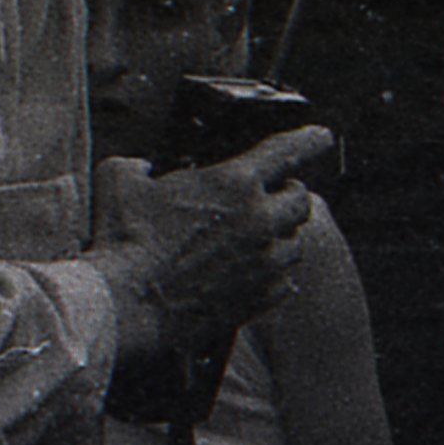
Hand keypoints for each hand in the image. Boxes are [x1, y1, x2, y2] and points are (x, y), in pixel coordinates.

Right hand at [97, 126, 326, 407]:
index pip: (289, 149)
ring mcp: (262, 263)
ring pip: (296, 243)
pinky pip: (285, 282)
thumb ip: (141, 165)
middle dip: (288, 195)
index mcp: (234, 183)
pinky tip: (258, 273)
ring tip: (263, 238)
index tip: (322, 137)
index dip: (310, 139)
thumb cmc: (121, 243)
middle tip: (273, 197)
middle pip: (300, 200)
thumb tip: (145, 168)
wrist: (121, 308)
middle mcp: (259, 221)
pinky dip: (275, 275)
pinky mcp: (256, 299)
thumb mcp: (121, 183)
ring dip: (283, 237)